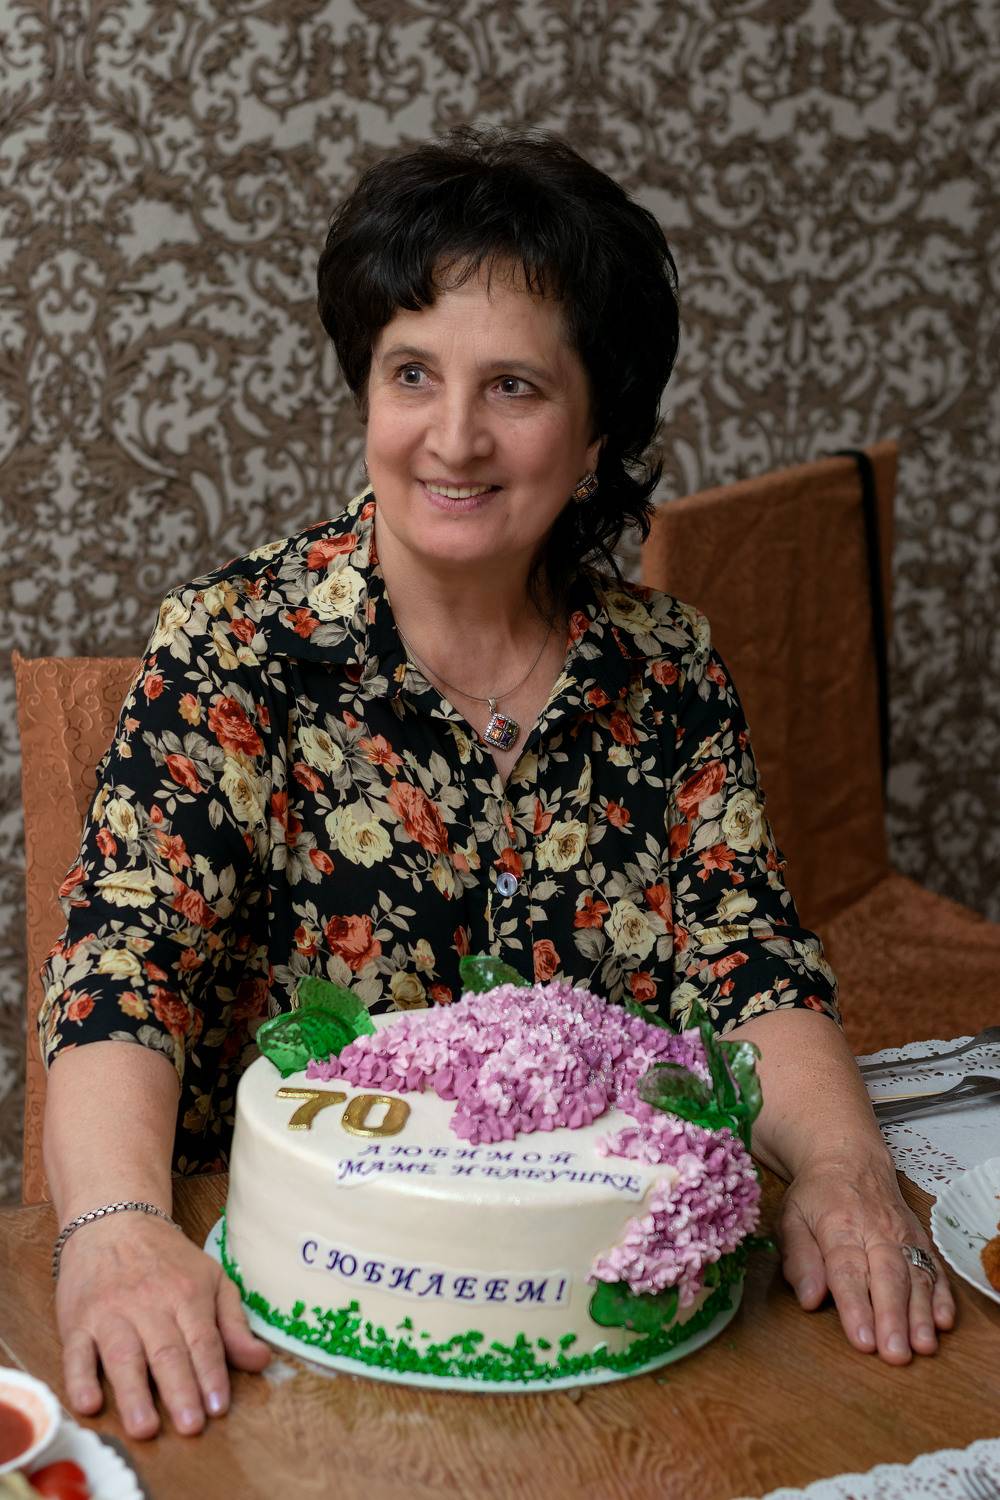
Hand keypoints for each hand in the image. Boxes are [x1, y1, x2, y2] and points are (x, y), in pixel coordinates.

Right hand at [55, 1212, 270, 1437]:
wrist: (113, 1221)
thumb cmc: (168, 1259)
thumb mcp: (211, 1279)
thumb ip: (234, 1323)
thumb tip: (261, 1361)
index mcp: (187, 1294)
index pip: (203, 1340)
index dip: (212, 1374)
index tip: (219, 1408)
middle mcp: (149, 1304)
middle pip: (167, 1352)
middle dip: (180, 1390)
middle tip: (190, 1426)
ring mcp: (110, 1314)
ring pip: (123, 1356)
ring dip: (134, 1394)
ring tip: (145, 1427)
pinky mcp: (77, 1322)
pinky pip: (76, 1353)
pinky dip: (80, 1380)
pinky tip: (88, 1404)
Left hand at [777, 1145, 954, 1363]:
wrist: (848, 1157)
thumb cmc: (815, 1195)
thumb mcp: (791, 1217)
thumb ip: (799, 1259)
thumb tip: (809, 1299)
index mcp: (838, 1224)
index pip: (847, 1270)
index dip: (855, 1306)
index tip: (862, 1340)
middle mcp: (876, 1230)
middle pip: (887, 1276)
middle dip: (892, 1317)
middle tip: (895, 1353)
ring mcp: (902, 1234)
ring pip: (915, 1274)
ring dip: (921, 1313)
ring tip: (923, 1346)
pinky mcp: (920, 1238)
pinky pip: (934, 1267)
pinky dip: (942, 1295)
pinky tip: (943, 1321)